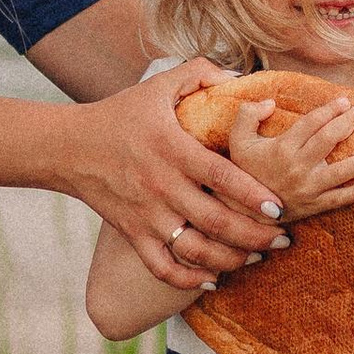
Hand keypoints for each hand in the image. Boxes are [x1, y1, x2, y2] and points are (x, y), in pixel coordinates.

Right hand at [61, 60, 288, 293]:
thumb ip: (198, 74)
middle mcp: (161, 186)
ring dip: (228, 260)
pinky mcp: (132, 233)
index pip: (220, 176)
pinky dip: (187, 279)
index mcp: (172, 149)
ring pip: (194, 249)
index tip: (279, 207)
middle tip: (283, 240)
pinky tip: (211, 280)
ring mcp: (146, 215)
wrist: (70, 148)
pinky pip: (161, 266)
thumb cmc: (120, 115)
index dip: (252, 194)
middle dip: (254, 236)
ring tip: (256, 258)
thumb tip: (238, 76)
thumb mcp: (157, 86)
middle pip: (215, 221)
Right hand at [224, 94, 353, 222]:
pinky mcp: (314, 206)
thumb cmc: (245, 171)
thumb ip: (247, 115)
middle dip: (348, 124)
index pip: (311, 124)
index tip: (345, 101)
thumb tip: (270, 102)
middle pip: (328, 141)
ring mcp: (308, 189)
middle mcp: (297, 168)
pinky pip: (340, 199)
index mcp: (282, 148)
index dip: (329, 110)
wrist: (244, 211)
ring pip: (341, 172)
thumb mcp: (238, 141)